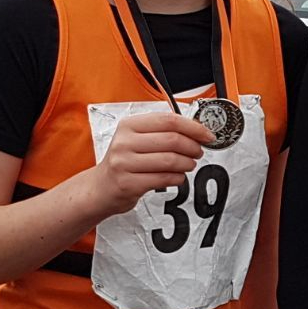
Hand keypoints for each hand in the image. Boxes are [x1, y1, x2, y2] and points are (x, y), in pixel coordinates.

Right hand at [87, 112, 213, 216]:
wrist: (100, 187)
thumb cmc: (124, 161)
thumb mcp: (136, 139)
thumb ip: (163, 132)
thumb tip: (197, 130)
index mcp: (129, 125)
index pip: (169, 120)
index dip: (193, 127)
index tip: (207, 135)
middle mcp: (124, 142)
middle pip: (172, 140)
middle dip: (193, 147)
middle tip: (198, 151)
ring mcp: (124, 163)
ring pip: (170, 160)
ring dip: (187, 163)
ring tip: (189, 164)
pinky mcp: (128, 183)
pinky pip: (164, 178)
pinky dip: (178, 178)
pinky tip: (178, 176)